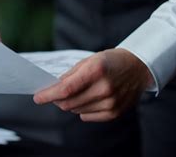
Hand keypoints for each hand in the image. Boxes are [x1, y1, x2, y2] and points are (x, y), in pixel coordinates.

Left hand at [33, 48, 153, 121]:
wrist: (138, 68)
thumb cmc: (110, 62)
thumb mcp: (89, 60)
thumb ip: (70, 75)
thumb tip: (54, 88)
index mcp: (96, 71)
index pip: (65, 89)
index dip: (48, 95)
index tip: (37, 98)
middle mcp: (104, 88)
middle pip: (68, 103)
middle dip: (57, 100)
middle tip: (55, 94)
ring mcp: (110, 102)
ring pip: (76, 111)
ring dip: (70, 104)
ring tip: (77, 93)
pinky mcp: (114, 112)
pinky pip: (87, 117)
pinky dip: (82, 110)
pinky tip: (87, 99)